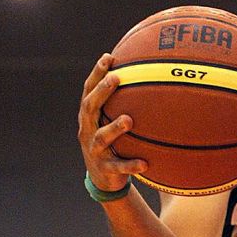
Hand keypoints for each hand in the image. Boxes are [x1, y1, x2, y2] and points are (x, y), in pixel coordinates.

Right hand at [77, 54, 146, 190]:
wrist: (102, 179)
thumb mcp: (111, 122)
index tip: (109, 57)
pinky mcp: (105, 169)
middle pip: (90, 108)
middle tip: (115, 78)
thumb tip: (148, 77)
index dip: (96, 74)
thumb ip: (123, 104)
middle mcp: (87, 131)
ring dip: (114, 128)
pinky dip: (130, 164)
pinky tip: (145, 163)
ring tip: (128, 120)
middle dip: (101, 92)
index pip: (89, 91)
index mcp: (89, 117)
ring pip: (101, 137)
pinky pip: (119, 167)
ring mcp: (94, 150)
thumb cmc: (112, 144)